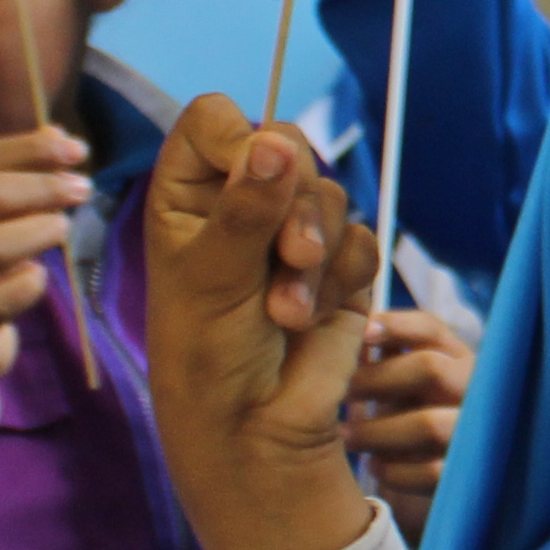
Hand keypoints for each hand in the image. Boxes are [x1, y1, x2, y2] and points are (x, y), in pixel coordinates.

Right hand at [0, 127, 89, 428]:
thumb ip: (12, 180)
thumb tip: (58, 134)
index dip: (29, 148)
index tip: (76, 149)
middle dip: (43, 185)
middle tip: (82, 189)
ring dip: (41, 230)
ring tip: (63, 229)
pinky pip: (2, 299)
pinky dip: (31, 283)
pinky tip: (37, 278)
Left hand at [143, 95, 383, 549]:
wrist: (253, 429)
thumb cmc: (206, 356)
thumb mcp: (212, 277)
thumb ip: (246, 208)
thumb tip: (275, 143)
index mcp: (187, 192)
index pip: (216, 120)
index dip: (240, 141)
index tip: (249, 180)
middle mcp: (239, 201)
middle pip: (289, 147)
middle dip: (297, 206)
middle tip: (290, 256)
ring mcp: (291, 232)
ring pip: (332, 195)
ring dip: (316, 255)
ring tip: (287, 312)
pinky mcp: (338, 267)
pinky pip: (361, 240)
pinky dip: (342, 280)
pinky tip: (310, 319)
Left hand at [344, 304, 476, 546]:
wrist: (439, 478)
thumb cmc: (410, 417)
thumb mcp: (401, 382)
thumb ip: (381, 354)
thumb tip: (341, 325)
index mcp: (458, 359)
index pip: (430, 328)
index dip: (393, 326)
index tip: (359, 333)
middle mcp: (476, 391)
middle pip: (430, 368)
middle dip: (376, 380)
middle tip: (341, 393)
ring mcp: (476, 434)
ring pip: (429, 424)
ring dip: (376, 431)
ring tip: (345, 436)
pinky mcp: (466, 476)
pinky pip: (427, 471)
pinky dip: (392, 470)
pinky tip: (374, 466)